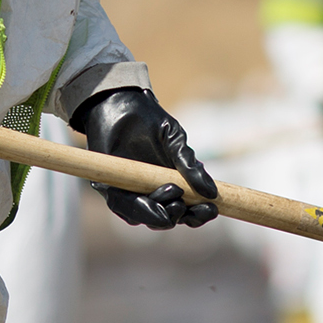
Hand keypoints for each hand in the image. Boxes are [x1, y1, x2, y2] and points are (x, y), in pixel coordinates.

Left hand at [72, 87, 218, 229]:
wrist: (119, 104)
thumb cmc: (149, 121)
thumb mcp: (175, 142)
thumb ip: (190, 167)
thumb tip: (211, 192)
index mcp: (171, 185)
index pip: (187, 210)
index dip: (199, 214)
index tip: (212, 209)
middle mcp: (152, 194)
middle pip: (168, 218)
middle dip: (180, 216)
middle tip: (186, 204)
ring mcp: (131, 193)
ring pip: (147, 217)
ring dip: (160, 213)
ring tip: (173, 195)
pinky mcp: (110, 190)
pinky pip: (124, 208)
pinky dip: (139, 208)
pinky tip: (149, 200)